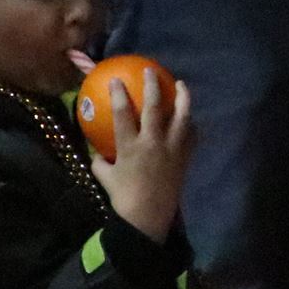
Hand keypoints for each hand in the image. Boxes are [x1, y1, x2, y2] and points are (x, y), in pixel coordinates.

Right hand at [91, 66, 194, 242]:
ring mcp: (172, 149)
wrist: (148, 217)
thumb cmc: (123, 197)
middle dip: (152, 86)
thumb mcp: (104, 177)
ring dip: (182, 98)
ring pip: (181, 117)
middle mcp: (152, 143)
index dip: (119, 94)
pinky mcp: (184, 158)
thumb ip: (100, 160)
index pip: (123, 113)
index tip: (116, 79)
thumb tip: (96, 150)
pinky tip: (189, 117)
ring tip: (181, 84)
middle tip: (150, 71)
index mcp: (130, 146)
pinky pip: (191, 136)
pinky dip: (190, 123)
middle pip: (154, 107)